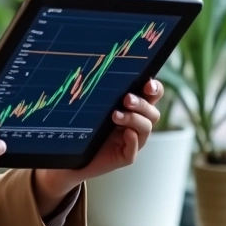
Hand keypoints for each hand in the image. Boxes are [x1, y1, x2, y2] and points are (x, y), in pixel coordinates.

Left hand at [34, 78, 163, 212]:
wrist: (70, 154)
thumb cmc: (81, 124)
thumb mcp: (92, 104)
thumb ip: (100, 91)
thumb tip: (98, 69)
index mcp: (131, 107)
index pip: (152, 96)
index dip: (154, 89)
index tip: (147, 84)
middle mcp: (135, 123)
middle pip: (152, 112)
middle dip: (141, 104)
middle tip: (126, 99)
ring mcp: (132, 140)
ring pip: (145, 128)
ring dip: (133, 119)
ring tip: (115, 115)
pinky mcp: (124, 156)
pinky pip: (134, 149)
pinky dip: (132, 140)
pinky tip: (126, 134)